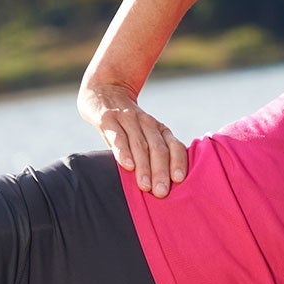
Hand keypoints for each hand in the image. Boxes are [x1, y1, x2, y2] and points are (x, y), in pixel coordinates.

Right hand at [77, 79, 187, 196]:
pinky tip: (127, 165)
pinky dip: (123, 151)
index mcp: (159, 129)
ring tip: (145, 187)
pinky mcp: (108, 119)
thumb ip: (152, 154)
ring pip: (139, 144)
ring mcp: (127, 119)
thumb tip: (163, 186)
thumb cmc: (126, 124)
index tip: (178, 180)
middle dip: (160, 171)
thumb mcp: (143, 134)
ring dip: (143, 166)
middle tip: (161, 192)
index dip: (177, 162)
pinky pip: (117, 137)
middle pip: (157, 148)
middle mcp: (146, 123)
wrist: (105, 91)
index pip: (173, 145)